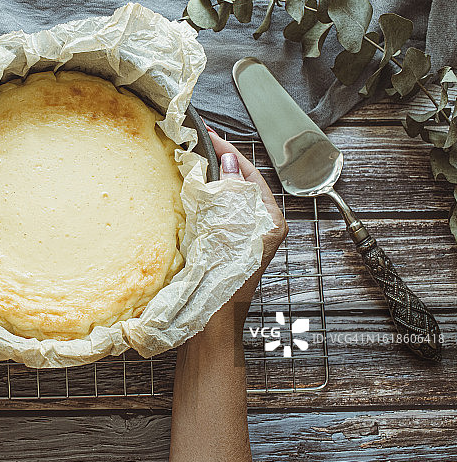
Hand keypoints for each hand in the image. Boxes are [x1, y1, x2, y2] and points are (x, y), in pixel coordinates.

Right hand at [207, 126, 287, 329]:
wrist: (210, 326)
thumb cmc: (220, 286)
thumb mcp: (226, 232)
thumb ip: (230, 196)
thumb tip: (229, 164)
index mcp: (271, 222)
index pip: (251, 175)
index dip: (230, 152)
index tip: (209, 135)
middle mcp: (263, 228)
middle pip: (242, 184)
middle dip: (221, 162)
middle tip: (197, 143)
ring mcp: (247, 237)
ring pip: (230, 197)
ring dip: (212, 179)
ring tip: (193, 160)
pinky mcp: (231, 245)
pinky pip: (221, 213)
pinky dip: (207, 198)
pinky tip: (191, 192)